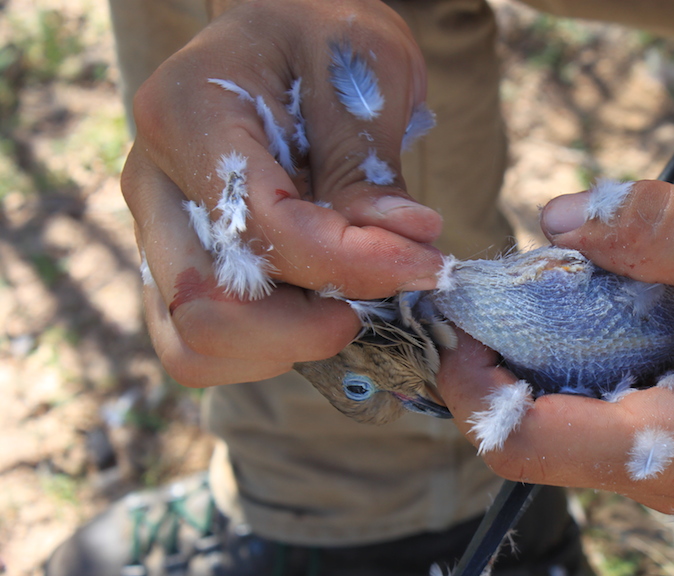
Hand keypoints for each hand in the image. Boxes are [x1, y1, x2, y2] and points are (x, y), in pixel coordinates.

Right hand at [125, 0, 443, 385]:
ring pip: (192, 343)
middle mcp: (153, 180)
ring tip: (350, 309)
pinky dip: (264, 353)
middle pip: (206, 306)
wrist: (290, 32)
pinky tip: (321, 315)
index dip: (351, 263)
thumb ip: (371, 170)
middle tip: (384, 300)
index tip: (426, 263)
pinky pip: (199, 346)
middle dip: (308, 326)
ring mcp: (159, 230)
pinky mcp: (178, 266)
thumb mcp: (367, 74)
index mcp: (190, 114)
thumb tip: (405, 249)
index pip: (263, 226)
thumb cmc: (326, 38)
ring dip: (283, 348)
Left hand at [437, 181, 673, 514]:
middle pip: (538, 433)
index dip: (468, 382)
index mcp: (666, 451)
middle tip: (506, 285)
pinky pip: (617, 407)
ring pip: (576, 419)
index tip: (457, 316)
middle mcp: (664, 474)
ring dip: (551, 354)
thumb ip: (654, 230)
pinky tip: (620, 304)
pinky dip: (595, 356)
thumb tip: (557, 216)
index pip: (520, 440)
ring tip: (564, 283)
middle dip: (505, 362)